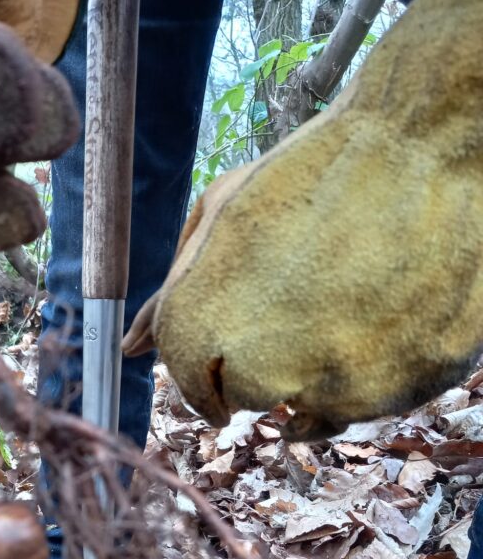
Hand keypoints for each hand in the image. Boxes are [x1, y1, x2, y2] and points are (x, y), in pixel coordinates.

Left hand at [125, 0, 482, 437]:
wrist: (429, 146)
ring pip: (312, 411)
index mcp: (204, 330)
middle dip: (262, 364)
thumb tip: (129, 350)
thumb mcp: (221, 217)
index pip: (193, 387)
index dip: (211, 368)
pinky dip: (367, 374)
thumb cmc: (314, 174)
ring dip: (316, 371)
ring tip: (342, 299)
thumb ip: (169, 296)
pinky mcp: (403, 390)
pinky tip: (373, 321)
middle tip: (299, 300)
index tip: (228, 357)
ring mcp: (339, 388)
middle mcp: (265, 373)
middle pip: (251, 397)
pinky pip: (370, 406)